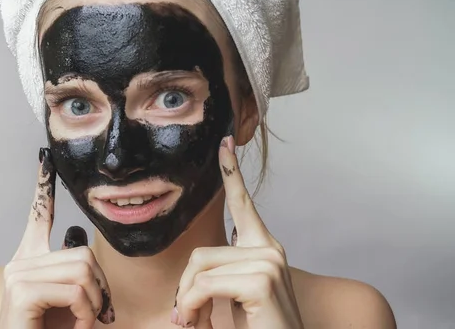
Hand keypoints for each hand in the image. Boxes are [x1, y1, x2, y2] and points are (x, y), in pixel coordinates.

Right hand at [0, 148, 114, 328]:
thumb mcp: (72, 300)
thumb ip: (77, 272)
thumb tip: (77, 234)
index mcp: (31, 260)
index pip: (37, 215)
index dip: (43, 186)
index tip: (45, 157)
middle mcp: (20, 262)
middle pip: (83, 252)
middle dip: (100, 287)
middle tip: (95, 312)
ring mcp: (17, 275)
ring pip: (82, 270)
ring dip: (94, 303)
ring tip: (83, 321)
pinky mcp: (21, 291)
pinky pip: (74, 289)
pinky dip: (86, 313)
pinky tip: (76, 326)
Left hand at [174, 136, 303, 328]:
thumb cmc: (258, 327)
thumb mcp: (234, 296)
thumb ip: (218, 275)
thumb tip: (190, 277)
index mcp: (263, 248)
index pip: (243, 203)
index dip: (230, 172)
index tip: (224, 143)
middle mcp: (269, 249)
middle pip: (201, 252)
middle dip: (185, 288)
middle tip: (185, 318)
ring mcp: (268, 262)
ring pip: (200, 268)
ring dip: (188, 302)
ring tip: (194, 324)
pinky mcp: (261, 280)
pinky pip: (205, 285)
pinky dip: (193, 307)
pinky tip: (202, 324)